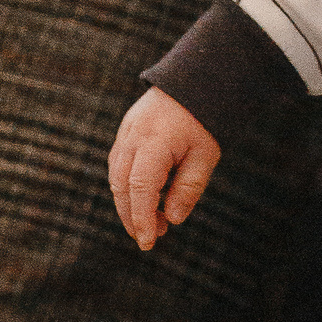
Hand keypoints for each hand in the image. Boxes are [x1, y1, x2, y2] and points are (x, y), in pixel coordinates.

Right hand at [108, 85, 220, 249]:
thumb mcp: (206, 155)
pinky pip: (119, 164)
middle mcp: (133, 136)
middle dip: (131, 216)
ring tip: (152, 222)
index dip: (141, 217)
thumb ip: (188, 188)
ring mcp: (125, 132)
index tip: (149, 241)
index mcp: (155, 141)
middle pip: (121, 185)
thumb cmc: (204, 119)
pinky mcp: (125, 131)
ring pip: (116, 176)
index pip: (140, 187)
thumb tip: (172, 219)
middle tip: (151, 238)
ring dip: (129, 203)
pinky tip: (145, 198)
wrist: (195, 80)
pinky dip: (127, 186)